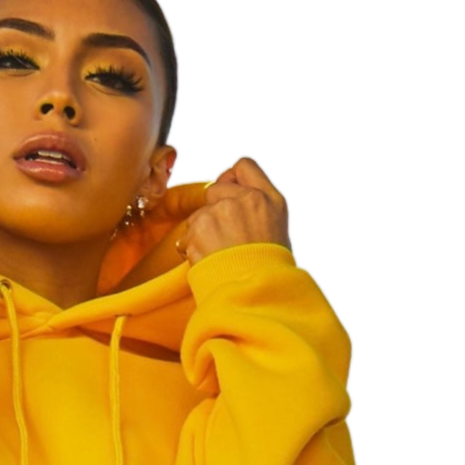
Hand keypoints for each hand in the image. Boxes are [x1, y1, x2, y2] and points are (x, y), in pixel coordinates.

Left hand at [175, 158, 291, 266]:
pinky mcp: (203, 225)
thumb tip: (230, 193)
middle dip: (214, 210)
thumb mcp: (276, 231)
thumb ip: (256, 207)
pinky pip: (188, 233)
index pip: (243, 165)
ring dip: (203, 233)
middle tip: (223, 239)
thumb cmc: (267, 274)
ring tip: (219, 257)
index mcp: (271, 199)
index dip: (231, 179)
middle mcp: (249, 199)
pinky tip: (209, 262)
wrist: (255, 299)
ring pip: (200, 212)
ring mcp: (224, 210)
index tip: (229, 197)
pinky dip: (192, 248)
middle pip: (215, 187)